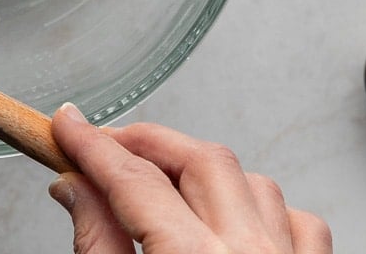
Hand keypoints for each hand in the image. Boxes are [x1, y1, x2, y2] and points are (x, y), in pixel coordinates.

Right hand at [49, 104, 331, 253]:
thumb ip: (99, 245)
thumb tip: (77, 191)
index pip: (133, 180)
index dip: (92, 146)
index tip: (67, 124)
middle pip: (199, 161)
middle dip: (147, 145)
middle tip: (102, 146)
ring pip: (252, 181)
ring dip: (203, 175)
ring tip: (160, 190)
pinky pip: (298, 221)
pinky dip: (261, 209)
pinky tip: (232, 220)